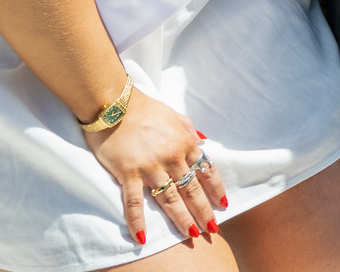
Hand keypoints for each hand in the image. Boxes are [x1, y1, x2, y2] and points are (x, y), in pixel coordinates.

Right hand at [85, 88, 228, 244]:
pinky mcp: (129, 172)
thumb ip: (190, 130)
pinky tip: (142, 237)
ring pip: (170, 198)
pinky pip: (134, 201)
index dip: (216, 189)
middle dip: (203, 210)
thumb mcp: (176, 116)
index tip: (224, 204)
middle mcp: (172, 157)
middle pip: (192, 189)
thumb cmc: (145, 109)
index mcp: (186, 143)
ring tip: (190, 234)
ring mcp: (151, 166)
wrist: (116, 103)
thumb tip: (204, 141)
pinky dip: (138, 220)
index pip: (206, 171)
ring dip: (181, 218)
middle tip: (212, 228)